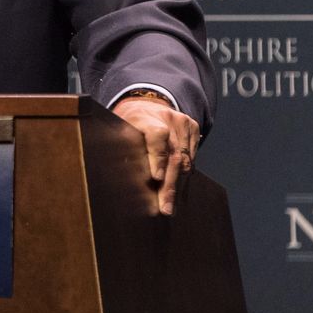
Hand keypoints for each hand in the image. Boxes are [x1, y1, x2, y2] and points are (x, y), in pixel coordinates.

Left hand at [110, 96, 200, 215]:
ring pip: (185, 159)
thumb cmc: (129, 124)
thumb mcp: (119, 131)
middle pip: (173, 154)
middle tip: (165, 208)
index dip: (158, 157)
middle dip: (169, 184)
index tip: (156, 177)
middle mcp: (166, 117)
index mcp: (143, 117)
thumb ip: (123, 149)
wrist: (146, 104)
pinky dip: (184, 172)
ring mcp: (182, 121)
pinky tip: (175, 185)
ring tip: (168, 203)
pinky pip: (192, 156)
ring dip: (177, 183)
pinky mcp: (193, 127)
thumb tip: (119, 178)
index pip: (157, 135)